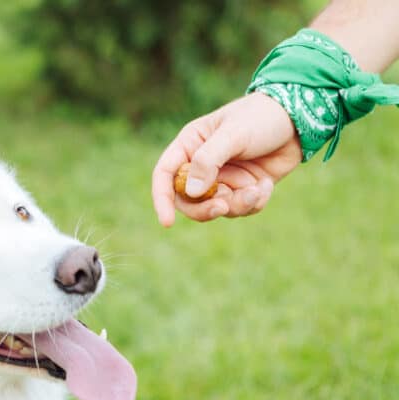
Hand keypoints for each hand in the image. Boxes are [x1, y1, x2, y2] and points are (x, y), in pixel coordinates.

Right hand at [151, 92, 302, 225]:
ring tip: (258, 189)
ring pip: (217, 207)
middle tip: (223, 207)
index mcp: (190, 146)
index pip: (165, 175)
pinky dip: (254, 202)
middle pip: (188, 200)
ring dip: (238, 204)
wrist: (299, 119)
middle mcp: (202, 165)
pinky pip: (240, 208)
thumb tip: (191, 192)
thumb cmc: (261, 117)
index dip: (162, 199)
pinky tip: (266, 185)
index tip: (167, 222)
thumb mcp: (233, 134)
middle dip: (205, 209)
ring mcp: (223, 179)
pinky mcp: (243, 188)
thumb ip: (208, 160)